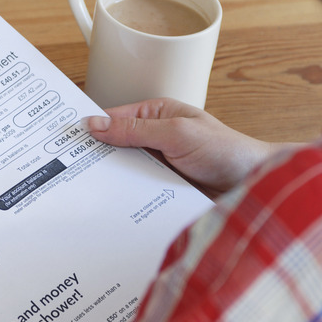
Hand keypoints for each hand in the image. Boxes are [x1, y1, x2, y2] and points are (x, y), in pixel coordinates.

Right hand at [83, 98, 275, 195]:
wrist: (255, 187)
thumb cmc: (226, 151)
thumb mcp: (177, 133)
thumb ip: (135, 130)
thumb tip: (96, 123)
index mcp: (156, 115)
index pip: (113, 118)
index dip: (90, 128)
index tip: (65, 140)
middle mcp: (154, 139)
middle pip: (114, 147)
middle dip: (95, 156)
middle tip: (66, 169)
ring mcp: (157, 166)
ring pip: (123, 171)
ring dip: (110, 179)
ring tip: (83, 189)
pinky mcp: (161, 189)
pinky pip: (136, 191)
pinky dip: (125, 196)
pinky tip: (110, 205)